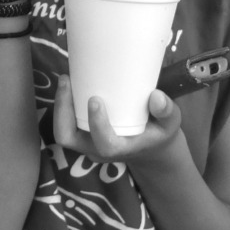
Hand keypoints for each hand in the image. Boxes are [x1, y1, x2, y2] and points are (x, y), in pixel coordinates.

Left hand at [52, 75, 183, 164]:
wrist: (149, 148)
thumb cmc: (158, 133)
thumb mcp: (170, 124)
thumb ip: (166, 111)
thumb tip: (156, 96)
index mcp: (121, 149)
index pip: (104, 144)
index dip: (97, 124)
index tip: (95, 100)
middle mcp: (98, 150)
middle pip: (69, 138)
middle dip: (62, 110)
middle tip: (67, 81)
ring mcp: (87, 144)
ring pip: (63, 131)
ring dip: (60, 106)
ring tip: (66, 79)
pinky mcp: (82, 135)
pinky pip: (65, 123)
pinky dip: (63, 105)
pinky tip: (69, 83)